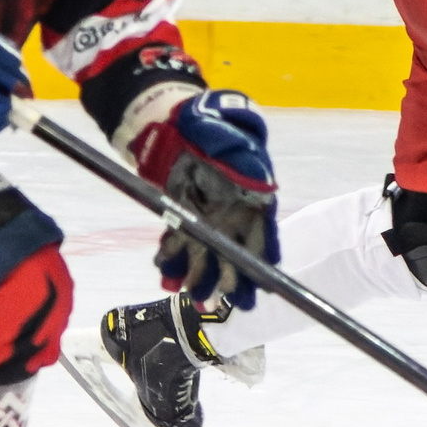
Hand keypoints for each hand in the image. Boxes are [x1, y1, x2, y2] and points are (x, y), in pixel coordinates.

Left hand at [131, 91, 278, 307]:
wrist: (179, 125)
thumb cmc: (212, 127)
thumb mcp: (228, 136)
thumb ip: (241, 160)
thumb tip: (260, 182)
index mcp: (254, 200)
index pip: (264, 238)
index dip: (264, 263)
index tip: (263, 285)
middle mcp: (233, 218)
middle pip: (237, 256)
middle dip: (232, 281)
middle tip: (226, 301)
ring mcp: (208, 222)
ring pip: (207, 257)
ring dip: (199, 278)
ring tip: (192, 294)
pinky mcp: (184, 222)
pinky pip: (178, 245)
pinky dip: (169, 258)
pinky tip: (162, 266)